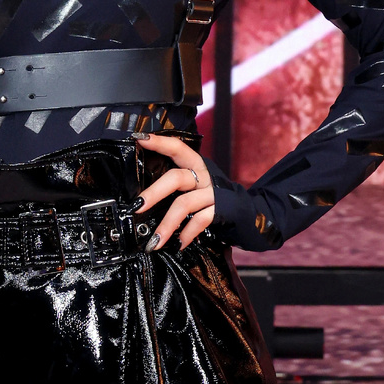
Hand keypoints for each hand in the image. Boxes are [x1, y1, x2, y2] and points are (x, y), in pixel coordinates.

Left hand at [132, 133, 214, 250]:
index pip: (177, 148)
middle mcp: (204, 175)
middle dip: (154, 193)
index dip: (159, 142)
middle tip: (136, 207)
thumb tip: (142, 199)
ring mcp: (213, 192)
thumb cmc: (212, 197)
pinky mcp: (221, 210)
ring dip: (167, 224)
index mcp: (195, 165)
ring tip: (154, 242)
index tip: (139, 139)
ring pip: (184, 203)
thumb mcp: (195, 184)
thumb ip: (176, 184)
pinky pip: (200, 221)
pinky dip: (186, 234)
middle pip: (176, 177)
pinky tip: (178, 244)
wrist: (247, 212)